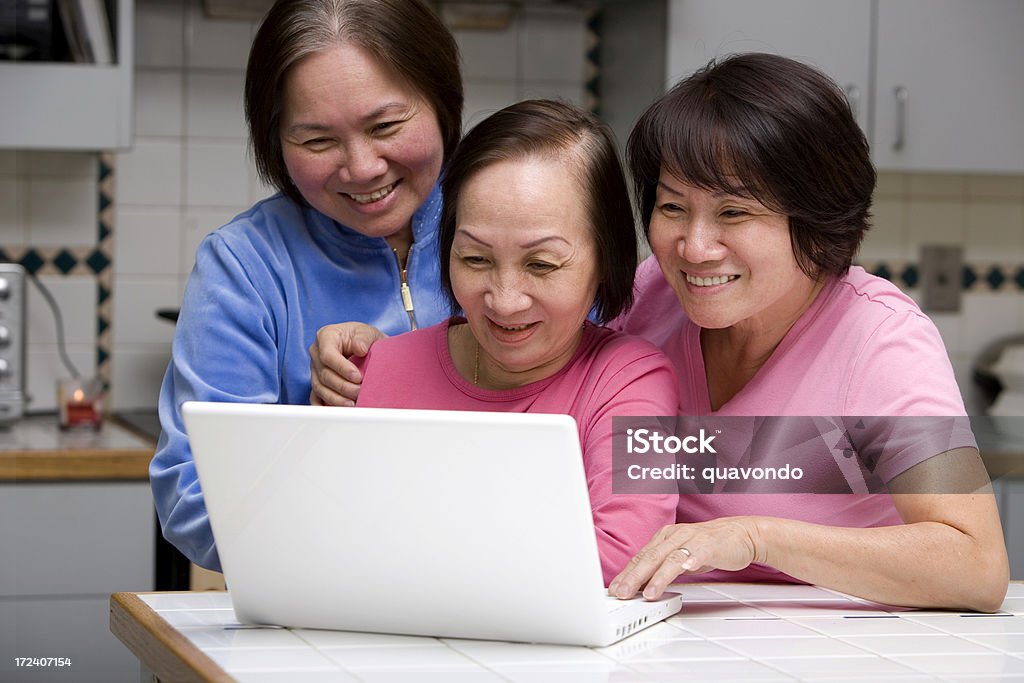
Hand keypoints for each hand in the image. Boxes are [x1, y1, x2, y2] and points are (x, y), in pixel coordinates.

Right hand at [308, 323, 385, 405]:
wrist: (365, 347)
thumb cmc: (363, 338)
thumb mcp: (367, 332)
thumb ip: (364, 338)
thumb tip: (360, 348)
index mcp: (326, 336)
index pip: (327, 355)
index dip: (342, 368)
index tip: (358, 377)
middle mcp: (316, 353)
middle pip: (324, 374)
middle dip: (343, 386)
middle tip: (360, 392)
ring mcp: (315, 370)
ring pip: (320, 388)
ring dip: (336, 399)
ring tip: (353, 404)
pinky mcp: (318, 384)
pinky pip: (316, 398)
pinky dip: (326, 406)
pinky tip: (338, 411)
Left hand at [608, 517, 763, 599]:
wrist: (739, 533)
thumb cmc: (707, 545)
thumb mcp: (679, 556)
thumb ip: (661, 568)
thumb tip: (641, 585)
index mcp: (664, 538)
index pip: (640, 557)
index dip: (626, 574)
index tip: (614, 589)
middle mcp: (674, 536)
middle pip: (650, 558)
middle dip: (633, 577)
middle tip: (622, 593)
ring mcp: (691, 540)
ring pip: (670, 558)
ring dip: (658, 577)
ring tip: (649, 593)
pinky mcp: (710, 546)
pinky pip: (698, 554)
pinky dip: (690, 562)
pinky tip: (685, 570)